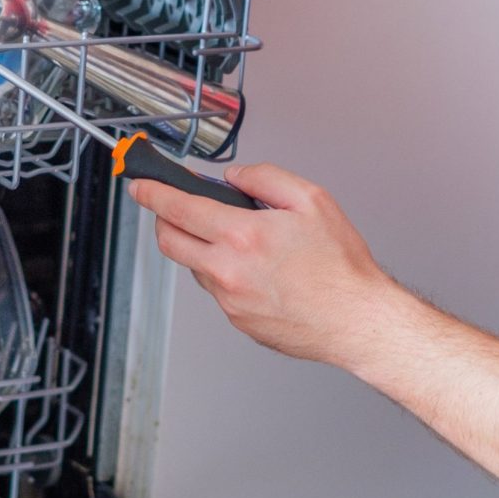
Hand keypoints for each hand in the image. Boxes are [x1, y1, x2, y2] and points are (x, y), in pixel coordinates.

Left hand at [127, 163, 394, 367]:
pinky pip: (218, 291)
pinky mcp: (238, 321)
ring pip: (194, 267)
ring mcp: (230, 301)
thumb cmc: (341, 267)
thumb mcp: (311, 200)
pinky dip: (224, 273)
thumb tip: (235, 176)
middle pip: (169, 242)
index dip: (152, 193)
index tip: (140, 185)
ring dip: (200, 248)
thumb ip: (265, 178)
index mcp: (243, 236)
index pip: (178, 208)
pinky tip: (256, 269)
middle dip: (163, 220)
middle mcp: (228, 271)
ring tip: (237, 240)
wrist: (357, 320)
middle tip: (174, 208)